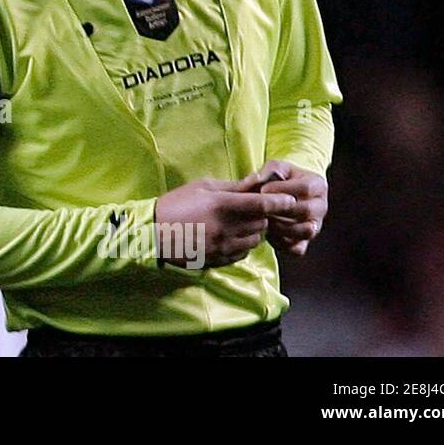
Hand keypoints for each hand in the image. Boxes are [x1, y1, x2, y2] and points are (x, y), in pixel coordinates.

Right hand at [155, 178, 297, 268]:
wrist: (153, 233)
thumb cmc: (176, 204)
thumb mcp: (201, 187)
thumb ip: (231, 187)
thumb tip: (254, 185)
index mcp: (221, 205)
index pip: (262, 204)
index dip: (280, 202)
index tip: (290, 201)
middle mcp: (226, 227)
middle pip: (262, 223)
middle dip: (263, 217)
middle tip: (254, 211)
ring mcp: (223, 246)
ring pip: (255, 240)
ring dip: (254, 232)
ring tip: (241, 224)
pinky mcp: (219, 259)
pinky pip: (243, 253)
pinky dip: (243, 245)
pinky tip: (231, 237)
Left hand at [240, 161, 327, 256]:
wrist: (280, 196)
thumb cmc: (278, 179)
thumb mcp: (275, 168)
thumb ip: (267, 171)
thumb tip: (257, 180)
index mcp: (318, 185)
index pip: (306, 188)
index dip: (283, 189)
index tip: (263, 189)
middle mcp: (321, 207)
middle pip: (306, 211)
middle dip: (280, 210)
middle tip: (261, 208)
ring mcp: (314, 226)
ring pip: (305, 232)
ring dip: (281, 227)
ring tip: (264, 219)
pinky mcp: (305, 242)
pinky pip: (297, 249)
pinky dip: (281, 243)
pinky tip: (268, 233)